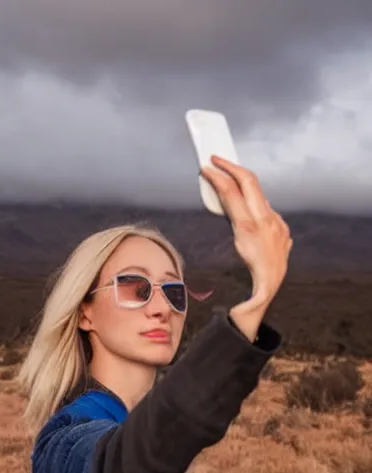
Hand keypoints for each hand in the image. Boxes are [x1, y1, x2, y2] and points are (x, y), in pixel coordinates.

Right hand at [201, 155, 292, 340]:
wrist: (278, 285)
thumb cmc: (254, 279)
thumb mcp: (233, 275)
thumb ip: (233, 273)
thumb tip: (231, 300)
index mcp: (251, 230)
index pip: (232, 194)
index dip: (217, 178)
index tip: (206, 169)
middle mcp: (266, 221)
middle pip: (248, 182)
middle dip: (230, 166)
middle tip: (215, 158)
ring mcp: (276, 220)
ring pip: (257, 190)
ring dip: (240, 178)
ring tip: (224, 172)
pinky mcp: (280, 223)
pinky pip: (263, 203)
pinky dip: (249, 195)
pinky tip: (239, 198)